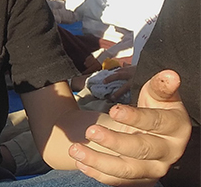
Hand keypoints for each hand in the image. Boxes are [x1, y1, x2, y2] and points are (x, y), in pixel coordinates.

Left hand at [69, 70, 191, 185]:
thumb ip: (160, 86)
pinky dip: (98, 174)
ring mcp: (154, 169)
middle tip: (90, 130)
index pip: (156, 123)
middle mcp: (168, 152)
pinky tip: (80, 163)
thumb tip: (170, 75)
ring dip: (99, 161)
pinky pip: (118, 181)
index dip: (135, 117)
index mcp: (176, 128)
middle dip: (114, 141)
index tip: (113, 110)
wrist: (151, 130)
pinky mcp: (139, 180)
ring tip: (75, 150)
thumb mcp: (156, 94)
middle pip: (141, 150)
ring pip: (127, 170)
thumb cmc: (153, 106)